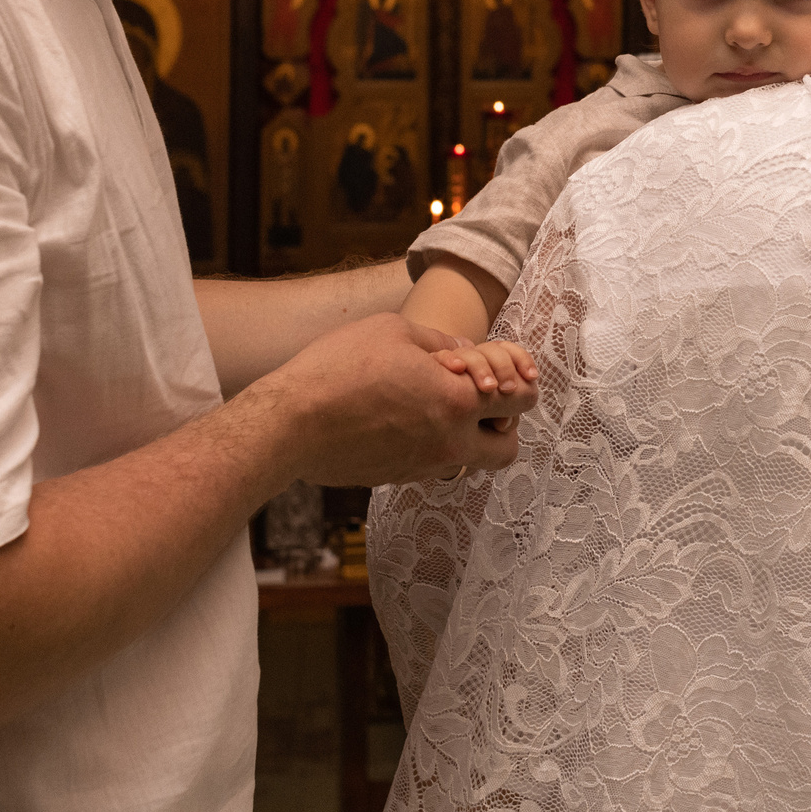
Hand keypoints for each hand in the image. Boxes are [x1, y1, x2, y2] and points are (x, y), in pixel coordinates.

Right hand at [244, 313, 531, 486]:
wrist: (289, 426)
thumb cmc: (339, 368)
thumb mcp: (394, 332)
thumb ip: (440, 342)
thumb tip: (465, 351)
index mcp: (457, 402)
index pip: (522, 402)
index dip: (518, 383)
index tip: (497, 373)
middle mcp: (449, 444)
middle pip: (507, 449)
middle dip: (502, 425)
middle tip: (476, 400)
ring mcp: (422, 467)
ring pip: (470, 463)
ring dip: (466, 438)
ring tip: (434, 407)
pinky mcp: (396, 479)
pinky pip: (432, 467)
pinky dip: (431, 447)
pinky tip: (402, 421)